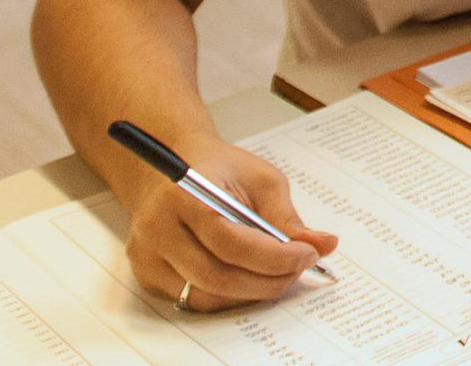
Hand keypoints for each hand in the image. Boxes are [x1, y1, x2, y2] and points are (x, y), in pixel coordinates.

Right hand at [121, 135, 335, 311]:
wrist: (169, 171)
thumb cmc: (218, 170)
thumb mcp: (259, 178)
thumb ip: (287, 215)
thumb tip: (324, 245)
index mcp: (184, 195)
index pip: (231, 242)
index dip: (275, 256)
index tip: (308, 255)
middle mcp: (157, 229)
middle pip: (216, 276)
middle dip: (267, 281)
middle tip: (299, 270)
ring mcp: (147, 256)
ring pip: (204, 296)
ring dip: (250, 293)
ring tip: (278, 274)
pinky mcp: (147, 274)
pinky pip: (192, 300)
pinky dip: (228, 296)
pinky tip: (250, 278)